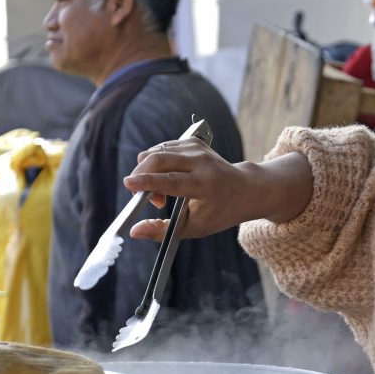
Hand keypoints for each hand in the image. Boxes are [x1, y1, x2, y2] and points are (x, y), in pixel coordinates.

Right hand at [122, 142, 312, 242]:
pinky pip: (161, 148)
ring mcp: (197, 149)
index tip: (128, 183)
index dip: (148, 182)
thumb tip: (134, 231)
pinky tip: (167, 179)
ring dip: (147, 172)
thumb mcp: (195, 228)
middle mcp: (202, 162)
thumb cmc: (219, 212)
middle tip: (145, 198)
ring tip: (162, 194)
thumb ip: (163, 231)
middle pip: (159, 159)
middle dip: (141, 176)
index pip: (171, 180)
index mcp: (205, 185)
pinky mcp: (193, 142)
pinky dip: (155, 164)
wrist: (245, 189)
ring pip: (156, 151)